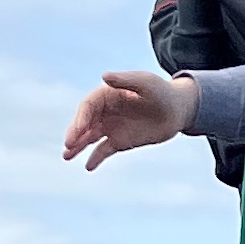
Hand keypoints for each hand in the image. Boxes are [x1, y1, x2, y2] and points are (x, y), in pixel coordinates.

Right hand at [65, 69, 197, 170]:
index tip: (78, 131)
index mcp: (108, 94)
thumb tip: (104, 77)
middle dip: (75, 134)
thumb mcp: (146, 84)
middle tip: (68, 146)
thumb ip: (126, 81)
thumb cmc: (162, 92)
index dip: (81, 118)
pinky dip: (96, 158)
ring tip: (67, 157)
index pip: (88, 106)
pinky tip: (89, 166)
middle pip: (85, 123)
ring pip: (90, 137)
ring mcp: (111, 127)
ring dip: (78, 146)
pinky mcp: (120, 141)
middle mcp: (106, 111)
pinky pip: (104, 150)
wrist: (178, 110)